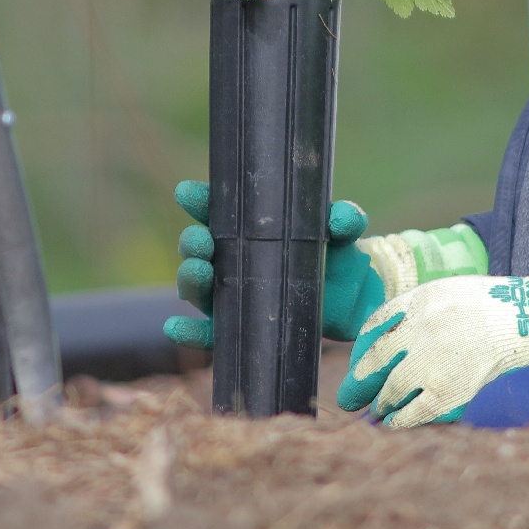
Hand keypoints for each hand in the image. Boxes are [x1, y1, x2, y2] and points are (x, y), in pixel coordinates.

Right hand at [161, 182, 386, 348]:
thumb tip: (340, 221)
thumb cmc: (338, 251)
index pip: (219, 212)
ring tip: (198, 270)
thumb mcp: (344, 228)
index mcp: (252, 229)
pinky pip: (211, 335)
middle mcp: (234, 260)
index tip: (187, 193)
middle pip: (201, 249)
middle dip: (193, 243)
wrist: (354, 296)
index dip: (200, 201)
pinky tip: (175, 327)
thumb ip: (346, 218)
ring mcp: (235, 294)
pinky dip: (190, 332)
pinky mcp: (243, 327)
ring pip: (201, 288)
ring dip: (190, 279)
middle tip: (201, 240)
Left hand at [337, 265, 528, 427]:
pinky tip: (394, 423)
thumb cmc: (504, 306)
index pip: (377, 323)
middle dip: (359, 382)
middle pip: (376, 360)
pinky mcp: (448, 389)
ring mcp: (432, 359)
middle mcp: (420, 327)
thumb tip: (399, 337)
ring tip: (377, 411)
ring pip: (390, 389)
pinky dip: (399, 420)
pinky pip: (412, 412)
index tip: (360, 357)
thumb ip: (427, 309)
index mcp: (422, 298)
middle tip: (350, 394)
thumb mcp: (458, 291)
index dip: (365, 345)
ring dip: (380, 403)